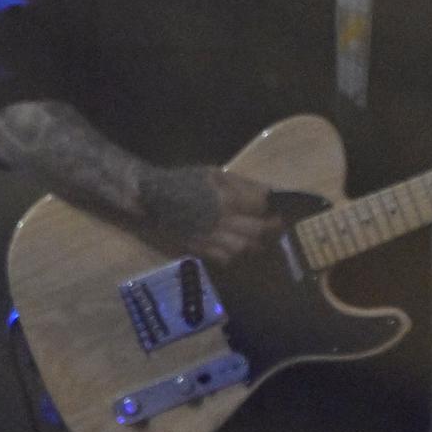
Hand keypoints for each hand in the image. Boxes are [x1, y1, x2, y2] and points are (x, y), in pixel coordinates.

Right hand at [135, 165, 279, 262]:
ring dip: (257, 245)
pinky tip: (240, 248)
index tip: (282, 209)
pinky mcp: (198, 248)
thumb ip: (242, 184)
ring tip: (262, 239)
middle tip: (278, 227)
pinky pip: (223, 258)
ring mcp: (208, 236)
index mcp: (225, 197)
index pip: (261, 206)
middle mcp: (220, 219)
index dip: (275, 208)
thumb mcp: (214, 173)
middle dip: (272, 230)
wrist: (149, 198)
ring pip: (243, 248)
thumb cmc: (183, 180)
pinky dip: (236, 255)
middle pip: (257, 230)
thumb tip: (269, 192)